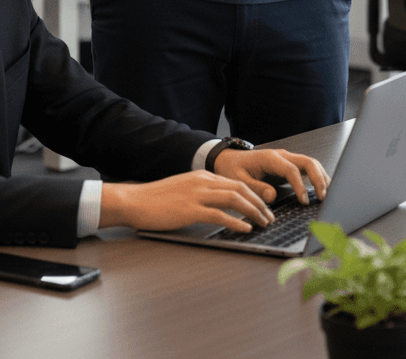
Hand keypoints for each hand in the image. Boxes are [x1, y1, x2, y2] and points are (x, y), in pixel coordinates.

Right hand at [99, 170, 273, 232]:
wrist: (135, 201)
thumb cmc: (157, 199)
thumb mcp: (183, 189)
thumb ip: (201, 193)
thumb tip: (220, 205)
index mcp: (201, 175)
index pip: (235, 182)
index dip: (253, 195)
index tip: (264, 207)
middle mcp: (202, 181)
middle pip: (240, 188)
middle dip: (259, 203)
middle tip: (270, 217)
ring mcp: (196, 194)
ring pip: (234, 199)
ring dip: (253, 212)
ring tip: (263, 223)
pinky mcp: (190, 209)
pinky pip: (219, 214)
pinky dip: (236, 222)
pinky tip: (244, 229)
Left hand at [213, 148, 329, 205]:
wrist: (230, 160)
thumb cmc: (234, 169)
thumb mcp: (239, 180)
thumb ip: (255, 188)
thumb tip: (272, 196)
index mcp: (270, 158)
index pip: (291, 169)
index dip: (300, 186)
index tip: (304, 202)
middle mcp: (282, 156)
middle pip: (307, 162)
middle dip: (318, 179)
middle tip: (322, 198)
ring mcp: (287, 159)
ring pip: (311, 163)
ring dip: (321, 178)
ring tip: (327, 196)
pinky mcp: (289, 165)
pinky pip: (308, 169)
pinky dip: (318, 178)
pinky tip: (323, 190)